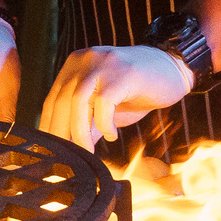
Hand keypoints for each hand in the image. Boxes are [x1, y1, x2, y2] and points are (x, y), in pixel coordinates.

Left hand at [41, 45, 194, 148]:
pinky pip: (104, 102)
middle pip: (60, 101)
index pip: (52, 100)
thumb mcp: (105, 108)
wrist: (172, 69)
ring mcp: (103, 64)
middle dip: (60, 134)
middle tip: (66, 159)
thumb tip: (67, 150)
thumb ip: (86, 123)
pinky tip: (111, 135)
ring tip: (87, 153)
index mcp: (75, 65)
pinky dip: (104, 123)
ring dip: (79, 132)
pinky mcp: (122, 72)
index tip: (50, 152)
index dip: (48, 128)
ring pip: (77, 102)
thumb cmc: (137, 90)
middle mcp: (84, 60)